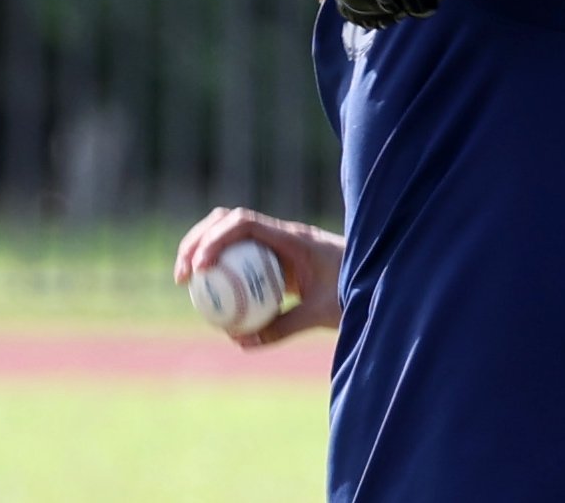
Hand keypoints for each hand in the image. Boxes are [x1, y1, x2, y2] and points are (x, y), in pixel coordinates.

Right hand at [174, 207, 343, 345]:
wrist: (381, 281)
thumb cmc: (356, 293)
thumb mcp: (321, 313)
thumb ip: (283, 327)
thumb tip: (240, 342)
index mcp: (292, 237)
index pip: (245, 222)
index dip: (216, 239)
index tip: (200, 268)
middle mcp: (281, 233)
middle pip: (227, 221)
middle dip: (197, 241)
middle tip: (182, 275)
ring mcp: (277, 243)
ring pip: (229, 234)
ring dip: (203, 249)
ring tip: (186, 281)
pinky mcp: (276, 257)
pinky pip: (242, 257)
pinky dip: (222, 268)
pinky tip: (210, 296)